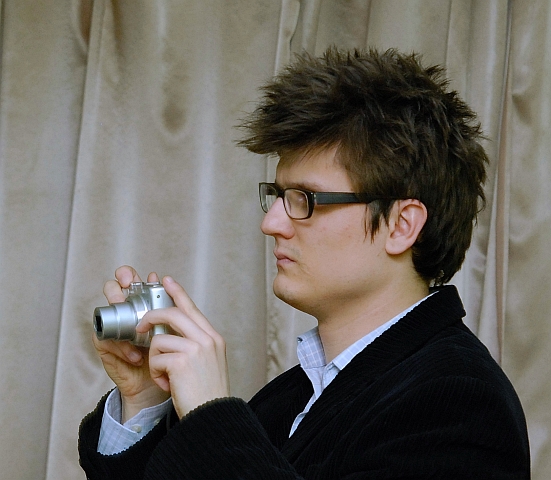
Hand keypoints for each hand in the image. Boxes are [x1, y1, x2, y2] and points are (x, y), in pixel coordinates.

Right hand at [93, 266, 169, 421]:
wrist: (160, 386)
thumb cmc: (169, 353)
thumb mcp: (173, 327)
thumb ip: (170, 306)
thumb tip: (167, 280)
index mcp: (141, 302)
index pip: (128, 280)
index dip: (127, 274)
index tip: (135, 278)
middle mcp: (124, 312)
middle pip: (111, 289)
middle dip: (116, 288)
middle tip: (125, 292)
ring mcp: (114, 329)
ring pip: (105, 312)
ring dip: (120, 319)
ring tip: (136, 333)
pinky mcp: (106, 348)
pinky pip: (106, 340)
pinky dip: (122, 347)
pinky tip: (137, 355)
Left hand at [136, 276, 229, 418]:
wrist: (212, 416)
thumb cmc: (206, 394)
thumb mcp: (208, 363)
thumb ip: (195, 345)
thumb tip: (169, 334)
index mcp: (213, 338)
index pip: (192, 308)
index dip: (177, 293)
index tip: (166, 280)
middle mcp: (207, 339)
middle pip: (173, 314)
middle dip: (151, 317)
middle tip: (140, 326)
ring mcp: (196, 349)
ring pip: (159, 339)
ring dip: (156, 360)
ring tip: (166, 376)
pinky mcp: (182, 361)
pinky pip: (156, 358)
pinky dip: (157, 373)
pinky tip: (168, 384)